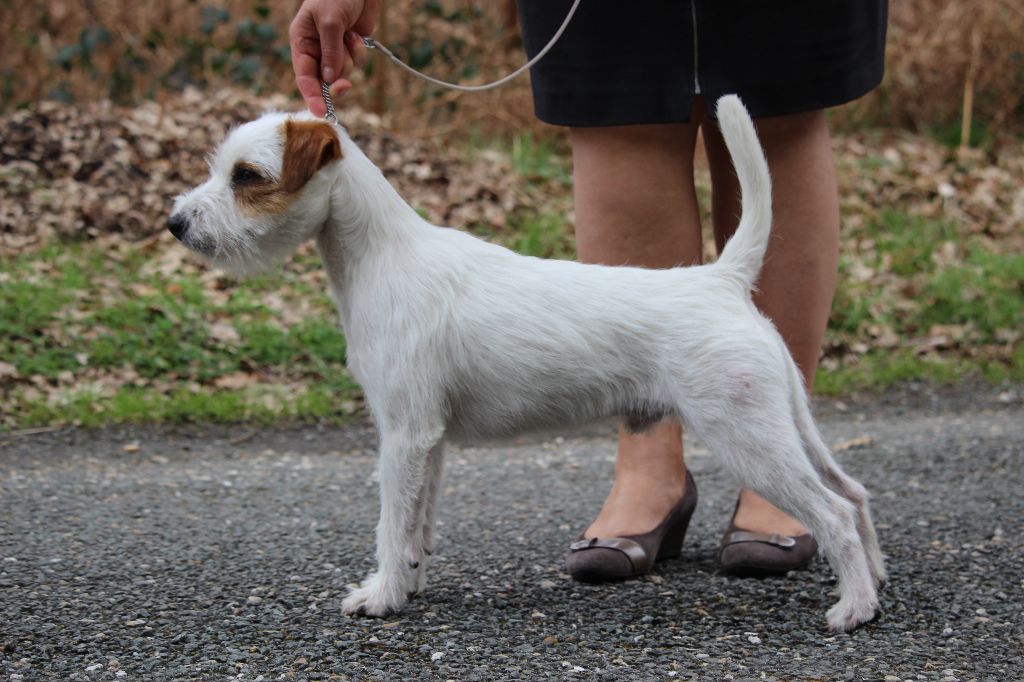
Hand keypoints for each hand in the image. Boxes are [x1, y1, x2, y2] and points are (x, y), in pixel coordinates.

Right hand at [289, 0, 378, 115]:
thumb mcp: (330, 21)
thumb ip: (330, 51)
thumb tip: (329, 79)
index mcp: (302, 42)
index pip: (303, 76)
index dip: (312, 95)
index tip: (321, 111)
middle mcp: (316, 51)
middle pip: (323, 82)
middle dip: (335, 83)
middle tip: (345, 85)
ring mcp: (334, 52)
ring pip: (343, 73)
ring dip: (350, 59)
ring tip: (350, 36)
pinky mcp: (350, 50)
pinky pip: (357, 64)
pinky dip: (359, 52)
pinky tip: (357, 35)